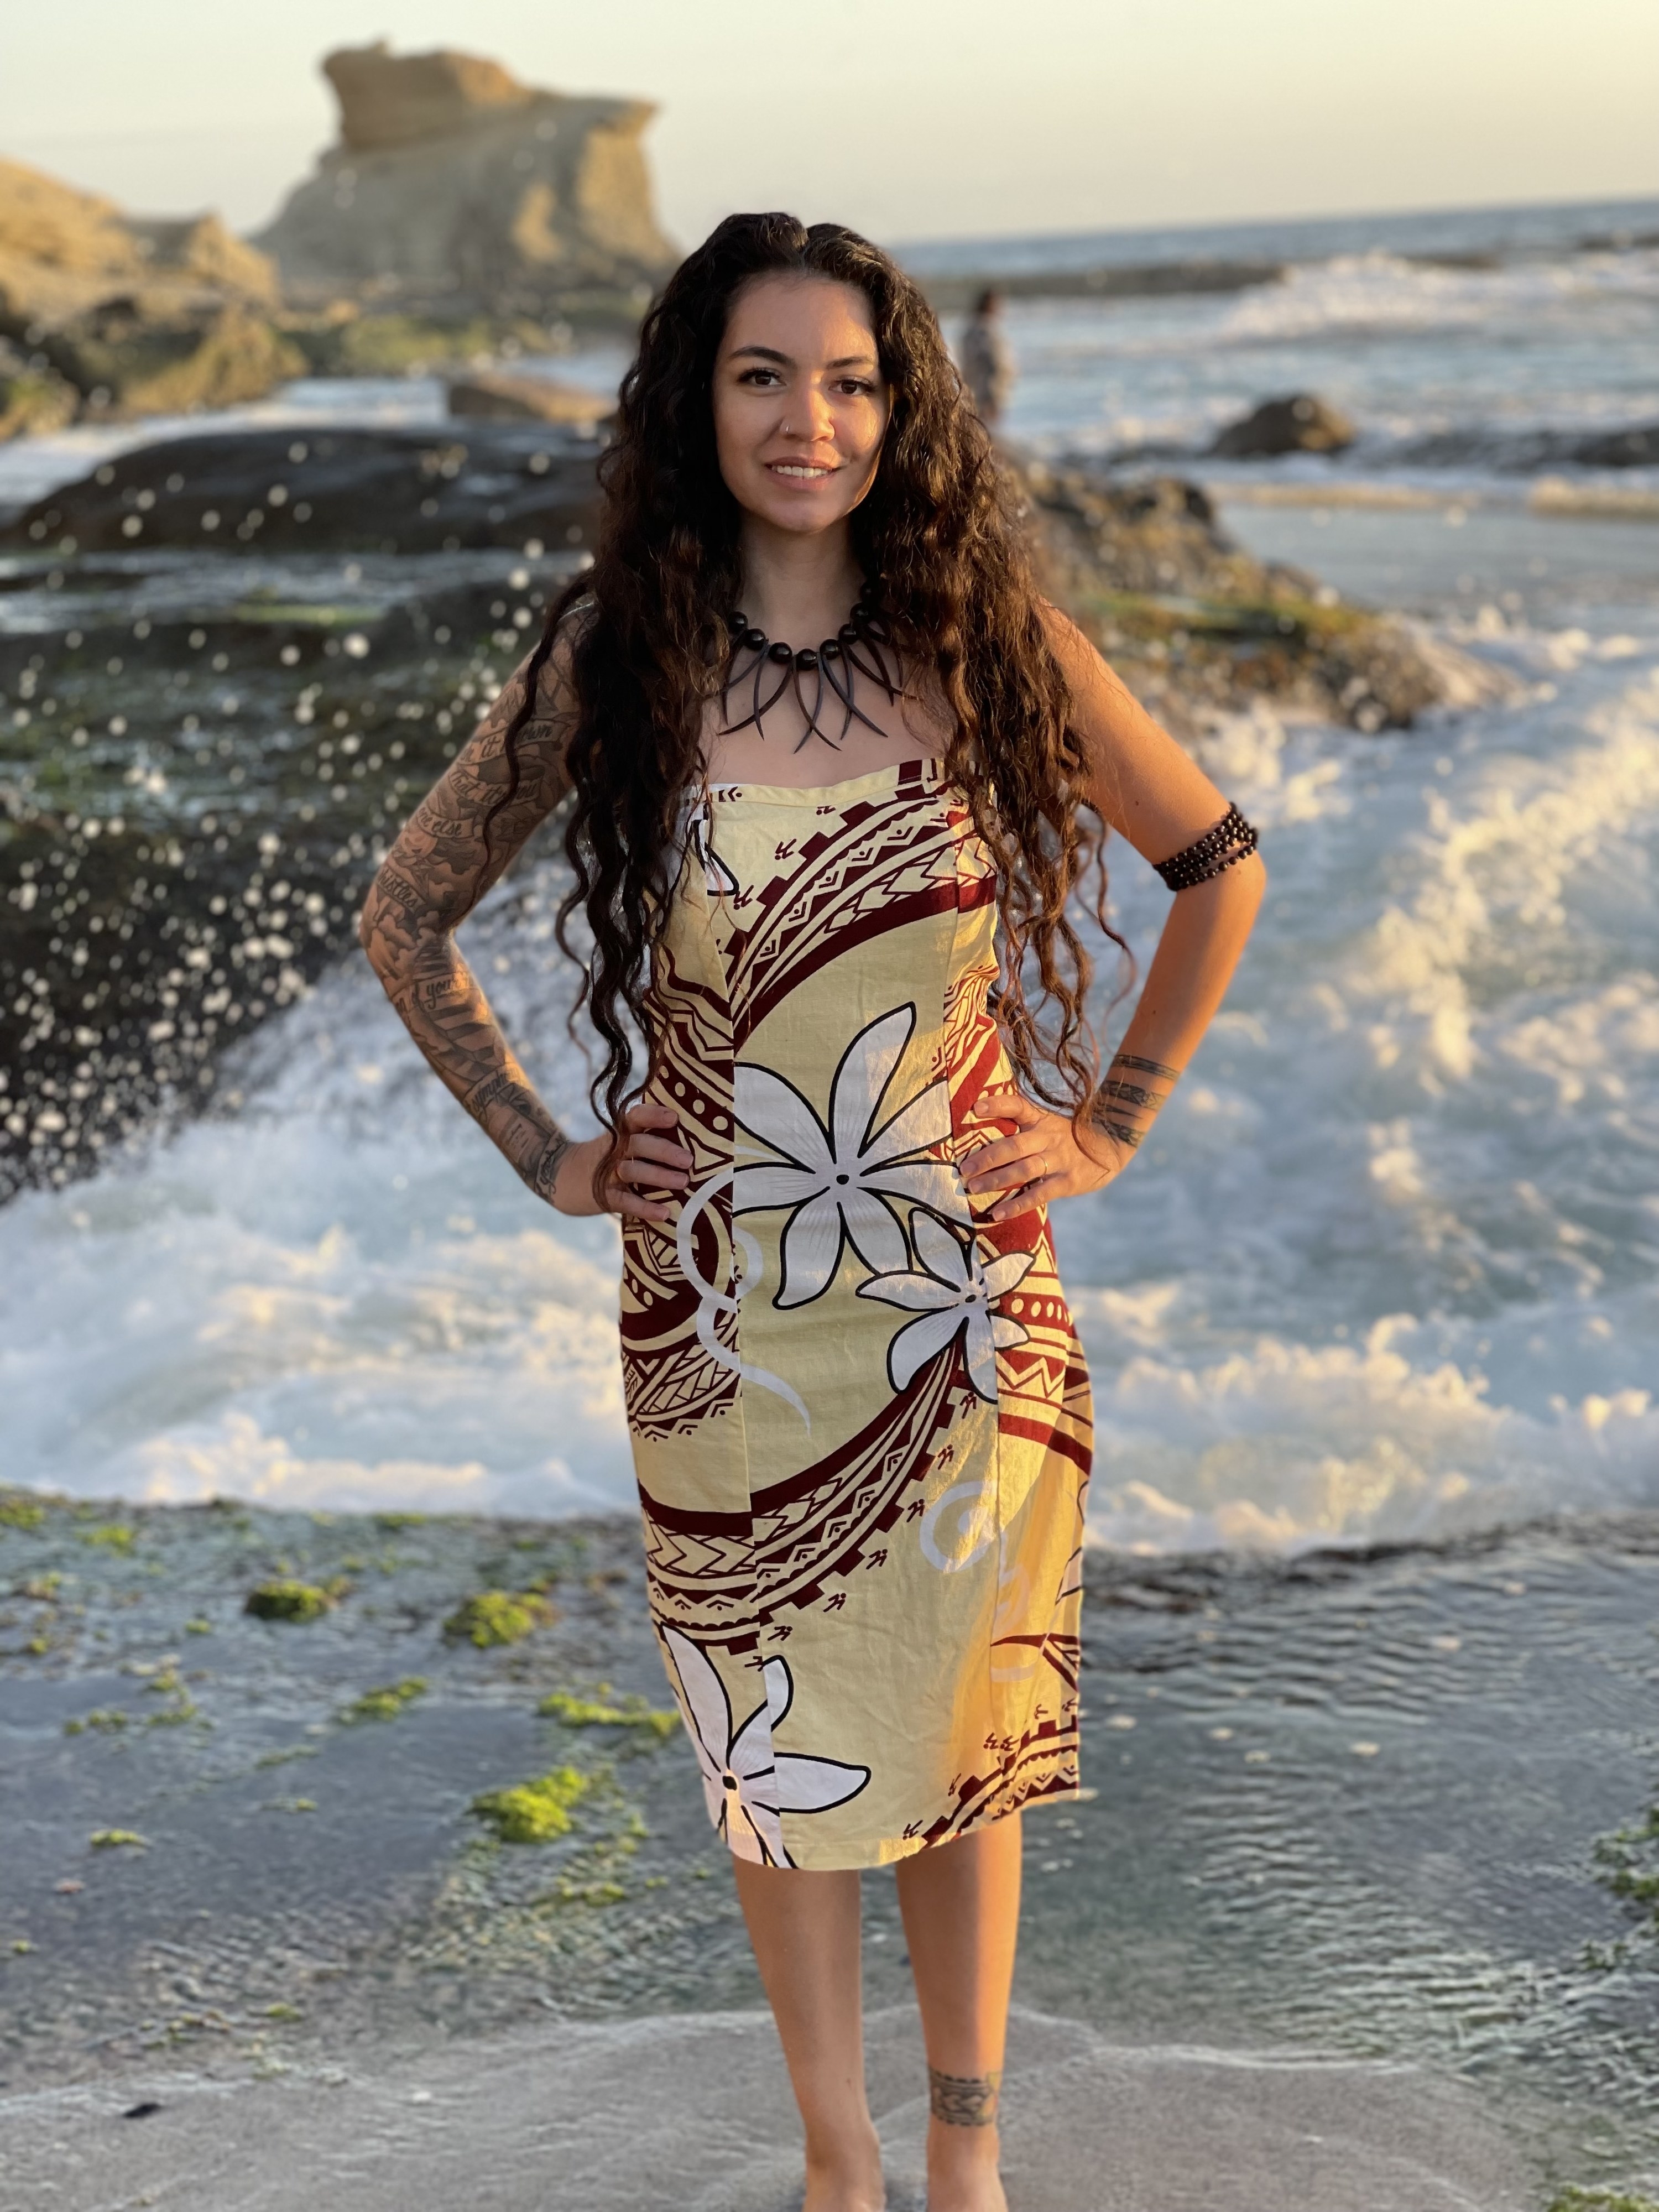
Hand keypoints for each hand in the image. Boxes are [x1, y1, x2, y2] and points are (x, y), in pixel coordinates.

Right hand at [550, 1101, 692, 1222]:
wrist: (560, 1177)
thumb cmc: (605, 1157)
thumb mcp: (618, 1141)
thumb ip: (646, 1138)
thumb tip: (691, 1142)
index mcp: (620, 1132)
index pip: (635, 1117)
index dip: (653, 1115)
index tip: (674, 1117)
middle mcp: (614, 1149)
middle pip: (638, 1144)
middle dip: (664, 1150)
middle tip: (688, 1160)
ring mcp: (607, 1173)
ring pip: (633, 1171)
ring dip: (659, 1176)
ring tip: (683, 1182)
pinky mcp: (603, 1196)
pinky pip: (625, 1202)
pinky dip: (645, 1208)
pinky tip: (665, 1213)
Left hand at [961, 1088, 1124, 1222]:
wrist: (1110, 1147)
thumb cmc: (1066, 1136)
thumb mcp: (1047, 1123)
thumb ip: (1021, 1125)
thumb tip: (979, 1122)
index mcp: (1040, 1120)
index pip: (1018, 1107)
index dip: (998, 1105)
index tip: (976, 1107)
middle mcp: (1048, 1138)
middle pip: (1014, 1146)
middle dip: (987, 1157)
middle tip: (963, 1168)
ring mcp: (1058, 1160)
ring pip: (1024, 1170)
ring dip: (997, 1180)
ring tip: (973, 1188)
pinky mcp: (1067, 1182)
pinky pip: (1039, 1195)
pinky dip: (1017, 1205)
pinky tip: (998, 1214)